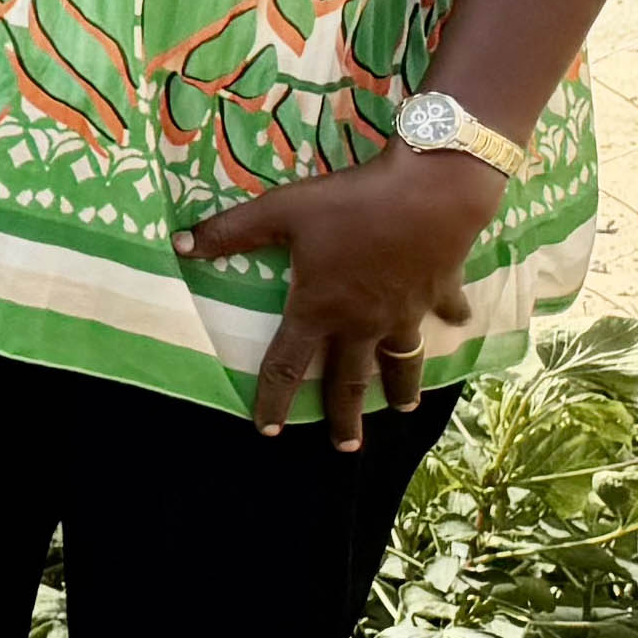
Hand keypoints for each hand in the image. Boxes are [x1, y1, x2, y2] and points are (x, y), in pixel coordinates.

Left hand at [185, 149, 501, 444]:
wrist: (431, 191)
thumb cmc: (351, 203)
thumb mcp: (281, 211)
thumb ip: (232, 231)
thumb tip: (181, 245)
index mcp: (320, 310)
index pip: (285, 365)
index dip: (272, 398)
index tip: (266, 430)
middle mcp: (364, 322)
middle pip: (351, 380)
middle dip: (345, 416)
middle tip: (345, 446)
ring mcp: (407, 312)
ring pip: (403, 360)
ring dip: (403, 386)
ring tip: (404, 407)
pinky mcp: (440, 292)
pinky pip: (445, 312)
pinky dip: (450, 319)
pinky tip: (456, 323)